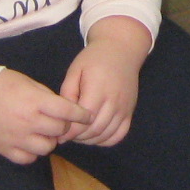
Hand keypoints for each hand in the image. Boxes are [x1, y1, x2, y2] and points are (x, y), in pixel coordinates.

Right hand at [0, 68, 92, 163]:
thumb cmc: (2, 85)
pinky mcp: (6, 150)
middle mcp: (29, 122)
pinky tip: (29, 142)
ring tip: (43, 132)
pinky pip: (29, 158)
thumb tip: (64, 110)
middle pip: (60, 131)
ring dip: (49, 140)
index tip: (87, 116)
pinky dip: (32, 152)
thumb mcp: (28, 83)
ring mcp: (17, 138)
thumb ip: (47, 97)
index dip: (81, 114)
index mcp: (36, 102)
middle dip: (64, 126)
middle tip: (59, 122)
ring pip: (47, 148)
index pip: (68, 112)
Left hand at [62, 17, 151, 145]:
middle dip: (78, 137)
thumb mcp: (75, 70)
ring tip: (78, 135)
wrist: (121, 49)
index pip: (83, 120)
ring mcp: (124, 108)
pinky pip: (120, 134)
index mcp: (98, 89)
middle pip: (95, 130)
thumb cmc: (94, 58)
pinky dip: (106, 140)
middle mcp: (114, 101)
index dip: (70, 131)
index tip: (59, 134)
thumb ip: (68, 93)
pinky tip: (95, 135)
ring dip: (90, 140)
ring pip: (106, 135)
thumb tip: (63, 116)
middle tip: (67, 135)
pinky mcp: (130, 111)